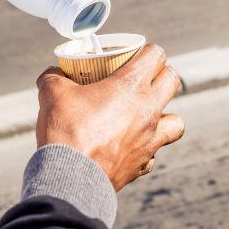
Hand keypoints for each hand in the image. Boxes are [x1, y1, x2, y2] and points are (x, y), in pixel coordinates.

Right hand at [35, 44, 185, 190]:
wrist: (71, 178)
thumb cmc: (67, 131)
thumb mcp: (52, 93)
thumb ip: (53, 77)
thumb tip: (52, 73)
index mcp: (132, 85)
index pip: (156, 55)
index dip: (146, 51)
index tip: (133, 55)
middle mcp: (148, 110)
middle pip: (172, 81)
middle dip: (160, 75)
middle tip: (141, 79)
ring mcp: (150, 139)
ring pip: (177, 121)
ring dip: (165, 115)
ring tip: (146, 115)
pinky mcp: (143, 164)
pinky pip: (154, 153)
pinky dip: (146, 148)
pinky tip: (129, 146)